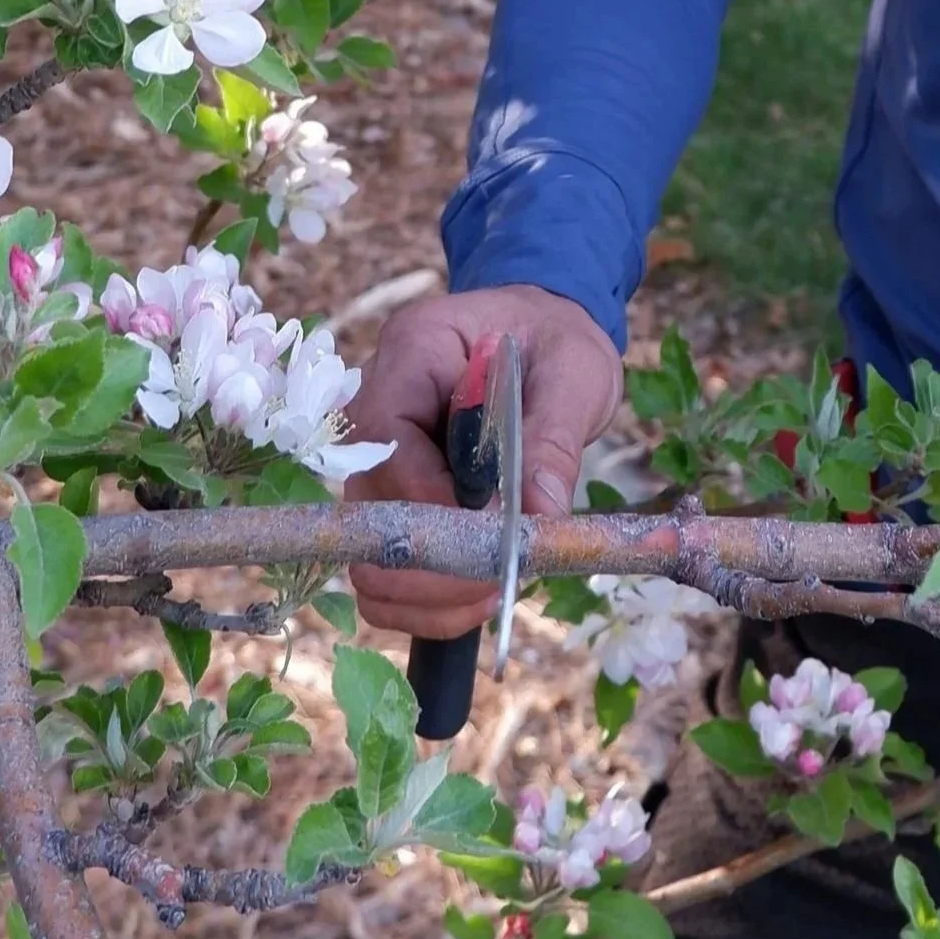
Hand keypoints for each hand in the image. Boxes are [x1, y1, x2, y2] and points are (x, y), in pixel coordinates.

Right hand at [345, 282, 624, 636]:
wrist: (542, 338)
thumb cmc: (555, 341)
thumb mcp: (574, 372)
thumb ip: (554, 437)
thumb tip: (540, 515)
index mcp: (414, 351)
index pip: (387, 440)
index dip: (431, 502)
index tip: (494, 538)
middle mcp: (376, 405)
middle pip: (366, 507)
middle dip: (430, 563)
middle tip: (498, 581)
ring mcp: (376, 458)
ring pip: (365, 553)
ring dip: (425, 593)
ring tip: (492, 592)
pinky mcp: (391, 500)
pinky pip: (384, 569)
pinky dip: (423, 600)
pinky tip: (476, 595)